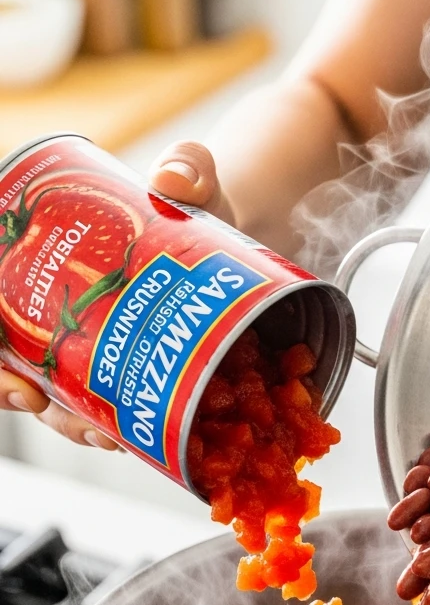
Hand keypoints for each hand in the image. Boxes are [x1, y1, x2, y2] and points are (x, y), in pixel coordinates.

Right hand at [0, 142, 231, 450]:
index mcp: (38, 258)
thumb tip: (173, 178)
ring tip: (111, 439)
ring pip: (53, 394)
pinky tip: (132, 440)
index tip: (22, 388)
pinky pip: (98, 402)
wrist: (233, 224)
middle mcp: (47, 302)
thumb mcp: (193, 177)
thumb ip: (189, 164)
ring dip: (73, 424)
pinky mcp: (120, 361)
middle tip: (84, 425)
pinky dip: (108, 424)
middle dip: (37, 405)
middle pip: (15, 366)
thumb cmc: (193, 198)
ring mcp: (79, 336)